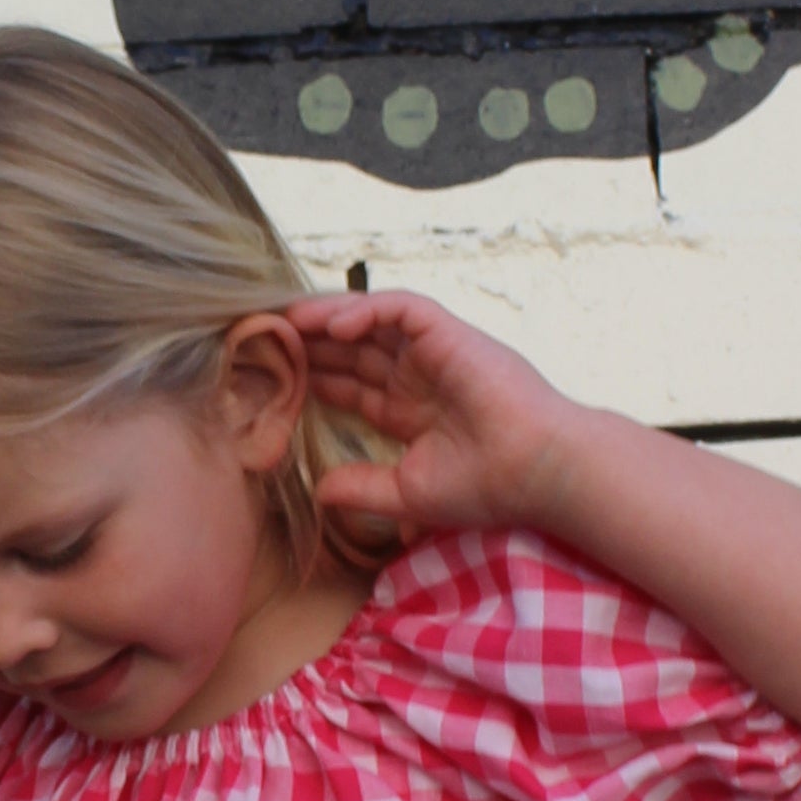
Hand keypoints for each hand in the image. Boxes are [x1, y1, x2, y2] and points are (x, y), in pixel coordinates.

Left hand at [287, 286, 585, 551]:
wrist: (539, 471)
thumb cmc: (488, 486)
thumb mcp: (409, 493)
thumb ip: (362, 487)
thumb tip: (319, 490)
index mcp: (412, 410)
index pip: (351, 384)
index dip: (313, 377)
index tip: (270, 376)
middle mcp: (420, 375)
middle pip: (352, 347)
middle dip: (309, 341)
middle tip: (261, 336)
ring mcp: (435, 350)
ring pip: (370, 318)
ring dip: (327, 317)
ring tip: (285, 321)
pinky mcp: (449, 332)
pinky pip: (400, 307)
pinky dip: (366, 309)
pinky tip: (333, 326)